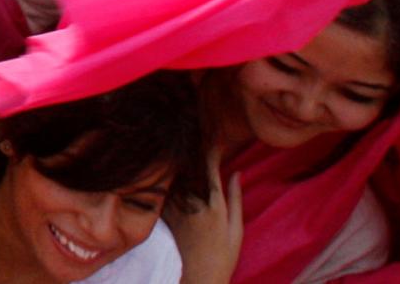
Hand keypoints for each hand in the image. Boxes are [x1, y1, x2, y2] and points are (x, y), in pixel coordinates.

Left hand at [167, 147, 244, 283]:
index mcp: (214, 205)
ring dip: (176, 160)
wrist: (198, 277)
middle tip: (192, 129)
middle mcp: (193, 203)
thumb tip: (237, 173)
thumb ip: (235, 199)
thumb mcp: (236, 228)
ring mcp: (176, 208)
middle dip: (191, 148)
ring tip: (176, 141)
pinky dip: (164, 177)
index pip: (211, 168)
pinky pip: (162, 190)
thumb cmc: (223, 255)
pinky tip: (163, 166)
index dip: (212, 149)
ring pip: (173, 176)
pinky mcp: (164, 215)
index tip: (214, 136)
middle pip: (188, 167)